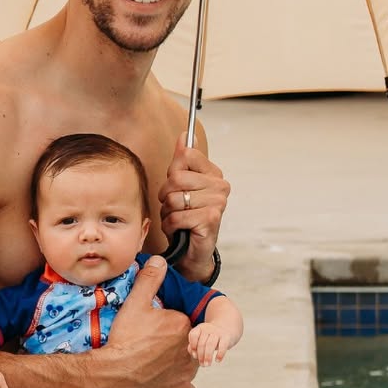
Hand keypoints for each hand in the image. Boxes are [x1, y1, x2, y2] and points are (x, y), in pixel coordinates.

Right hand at [106, 256, 197, 387]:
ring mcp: (187, 371)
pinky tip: (163, 376)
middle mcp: (190, 348)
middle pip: (185, 339)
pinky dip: (177, 380)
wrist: (117, 374)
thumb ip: (149, 279)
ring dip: (177, 359)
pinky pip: (186, 384)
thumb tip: (159, 260)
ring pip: (187, 360)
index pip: (180, 319)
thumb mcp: (136, 303)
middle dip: (171, 340)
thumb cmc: (126, 339)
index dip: (165, 321)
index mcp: (183, 325)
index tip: (151, 325)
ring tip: (154, 359)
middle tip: (150, 342)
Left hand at [158, 134, 228, 281]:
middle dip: (166, 195)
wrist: (192, 252)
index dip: (173, 172)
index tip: (177, 186)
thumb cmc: (186, 217)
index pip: (186, 155)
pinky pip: (177, 215)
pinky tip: (179, 229)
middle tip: (175, 207)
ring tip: (177, 219)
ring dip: (168, 212)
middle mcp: (220, 186)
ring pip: (174, 198)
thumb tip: (185, 135)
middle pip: (176, 177)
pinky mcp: (211, 219)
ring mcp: (218, 202)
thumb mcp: (181, 185)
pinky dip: (171, 225)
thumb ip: (182, 160)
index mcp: (213, 173)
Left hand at [188, 322, 230, 365]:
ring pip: (210, 344)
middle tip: (202, 365)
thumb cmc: (211, 337)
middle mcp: (208, 328)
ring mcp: (217, 332)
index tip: (195, 356)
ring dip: (208, 356)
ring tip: (207, 365)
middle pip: (202, 343)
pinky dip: (219, 354)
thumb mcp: (202, 338)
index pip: (193, 335)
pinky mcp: (227, 337)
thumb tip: (194, 354)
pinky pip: (222, 346)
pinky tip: (217, 360)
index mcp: (200, 328)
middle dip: (201, 356)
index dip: (193, 346)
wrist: (227, 328)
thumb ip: (194, 346)